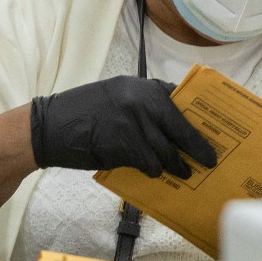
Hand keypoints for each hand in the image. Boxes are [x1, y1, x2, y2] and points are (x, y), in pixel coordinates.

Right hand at [30, 76, 216, 179]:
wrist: (51, 125)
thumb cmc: (83, 111)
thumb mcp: (116, 94)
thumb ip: (143, 103)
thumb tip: (174, 122)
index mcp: (141, 87)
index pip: (180, 101)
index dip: (197, 119)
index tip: (210, 132)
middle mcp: (141, 102)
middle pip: (180, 129)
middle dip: (197, 148)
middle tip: (209, 159)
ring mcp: (134, 125)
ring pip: (166, 152)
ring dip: (175, 165)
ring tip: (183, 172)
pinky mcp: (125, 148)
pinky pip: (148, 164)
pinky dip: (153, 171)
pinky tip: (154, 173)